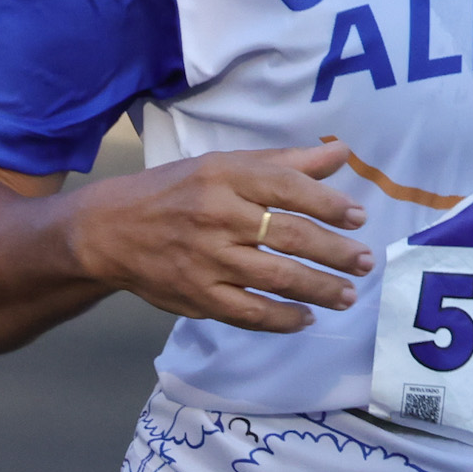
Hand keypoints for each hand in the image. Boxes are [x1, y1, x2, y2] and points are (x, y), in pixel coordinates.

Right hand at [64, 143, 371, 333]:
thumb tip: (340, 153)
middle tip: (365, 262)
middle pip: (290, 236)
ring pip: (276, 277)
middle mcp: (216, 215)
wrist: (107, 230)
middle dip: (335, 252)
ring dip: (320, 288)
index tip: (359, 217)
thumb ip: (283, 163)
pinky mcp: (198, 295)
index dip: (329, 203)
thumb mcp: (221, 165)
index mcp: (223, 176)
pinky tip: (305, 317)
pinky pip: (250, 312)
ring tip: (347, 295)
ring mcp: (207, 259)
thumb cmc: (173, 192)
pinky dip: (283, 318)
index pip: (288, 187)